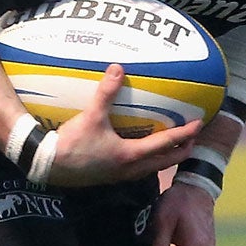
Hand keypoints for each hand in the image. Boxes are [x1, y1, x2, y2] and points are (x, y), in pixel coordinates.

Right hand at [35, 66, 196, 186]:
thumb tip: (118, 68)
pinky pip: (139, 170)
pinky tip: (143, 150)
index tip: (199, 124)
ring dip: (166, 157)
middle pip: (166, 161)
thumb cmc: (71, 144)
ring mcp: (120, 176)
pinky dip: (149, 160)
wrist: (46, 165)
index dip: (185, 134)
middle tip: (193, 138)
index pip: (166, 144)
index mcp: (131, 155)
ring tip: (173, 145)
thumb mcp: (91, 116)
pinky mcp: (110, 177)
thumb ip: (106, 92)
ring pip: (153, 168)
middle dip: (182, 150)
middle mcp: (131, 169)